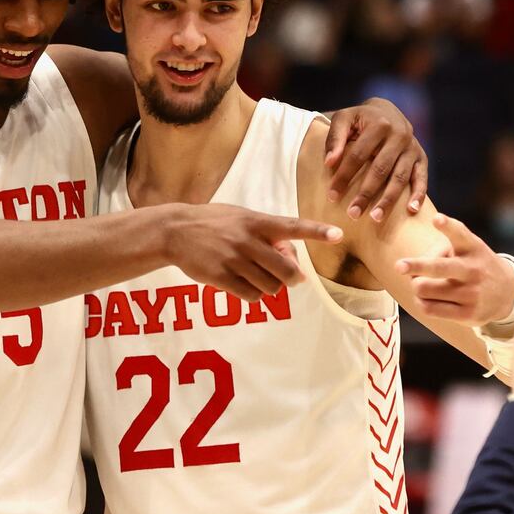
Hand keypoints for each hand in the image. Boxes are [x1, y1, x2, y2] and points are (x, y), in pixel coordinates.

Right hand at [169, 204, 342, 303]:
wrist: (174, 231)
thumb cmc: (213, 223)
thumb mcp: (240, 217)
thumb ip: (266, 234)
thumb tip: (290, 258)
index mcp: (255, 221)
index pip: (292, 226)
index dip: (316, 231)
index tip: (338, 235)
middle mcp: (247, 240)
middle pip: (286, 269)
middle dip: (293, 278)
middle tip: (290, 278)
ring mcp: (233, 259)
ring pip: (270, 286)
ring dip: (270, 287)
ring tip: (255, 276)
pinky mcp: (220, 276)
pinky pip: (251, 296)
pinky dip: (253, 295)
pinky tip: (242, 285)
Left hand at [325, 98, 427, 223]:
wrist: (387, 111)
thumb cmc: (359, 119)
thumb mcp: (344, 119)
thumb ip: (335, 138)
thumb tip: (329, 162)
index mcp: (379, 125)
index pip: (358, 155)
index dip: (344, 176)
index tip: (332, 196)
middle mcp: (399, 135)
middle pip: (380, 169)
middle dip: (366, 193)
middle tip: (353, 214)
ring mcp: (412, 148)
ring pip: (400, 177)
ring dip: (389, 199)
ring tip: (376, 217)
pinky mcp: (422, 157)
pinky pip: (421, 177)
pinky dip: (418, 194)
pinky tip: (411, 210)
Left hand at [396, 212, 513, 325]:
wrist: (507, 293)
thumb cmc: (473, 264)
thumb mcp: (466, 247)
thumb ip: (439, 248)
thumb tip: (411, 270)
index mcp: (471, 247)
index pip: (459, 233)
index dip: (447, 226)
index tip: (437, 219)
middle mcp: (473, 269)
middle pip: (439, 267)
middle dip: (417, 266)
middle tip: (399, 266)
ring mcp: (472, 293)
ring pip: (423, 289)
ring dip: (416, 286)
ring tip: (422, 284)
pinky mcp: (468, 314)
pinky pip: (428, 308)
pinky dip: (420, 302)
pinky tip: (426, 299)